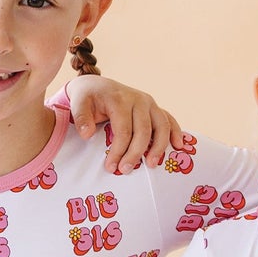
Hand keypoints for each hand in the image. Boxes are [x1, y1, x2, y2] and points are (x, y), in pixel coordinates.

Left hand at [64, 74, 184, 174]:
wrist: (97, 86)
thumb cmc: (87, 98)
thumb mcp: (78, 102)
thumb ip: (80, 117)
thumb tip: (87, 134)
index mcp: (120, 99)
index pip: (123, 129)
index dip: (118, 150)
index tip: (111, 167)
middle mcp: (138, 100)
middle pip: (143, 130)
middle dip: (136, 153)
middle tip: (126, 170)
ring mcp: (149, 103)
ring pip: (161, 125)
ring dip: (159, 146)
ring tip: (153, 165)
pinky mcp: (154, 108)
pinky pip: (169, 119)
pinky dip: (176, 131)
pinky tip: (179, 146)